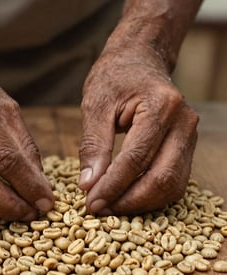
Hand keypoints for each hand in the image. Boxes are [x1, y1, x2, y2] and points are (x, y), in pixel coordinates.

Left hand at [79, 47, 198, 214]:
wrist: (139, 62)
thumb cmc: (115, 78)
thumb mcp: (96, 106)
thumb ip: (93, 146)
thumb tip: (88, 185)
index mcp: (161, 108)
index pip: (136, 159)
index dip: (112, 186)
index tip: (91, 203)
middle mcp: (183, 123)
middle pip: (161, 178)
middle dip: (128, 201)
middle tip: (99, 209)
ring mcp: (189, 136)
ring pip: (172, 185)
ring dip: (141, 203)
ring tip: (111, 207)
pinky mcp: (185, 147)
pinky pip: (173, 180)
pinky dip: (151, 195)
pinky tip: (127, 197)